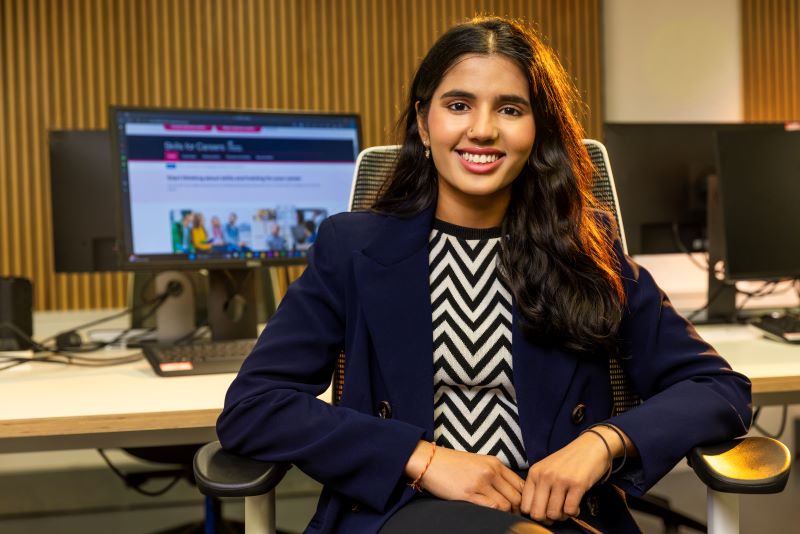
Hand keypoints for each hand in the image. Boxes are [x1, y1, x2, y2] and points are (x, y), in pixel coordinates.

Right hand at [405, 441, 524, 512]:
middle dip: (518, 511)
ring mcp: (480, 482)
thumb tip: (509, 494)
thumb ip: (495, 475)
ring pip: (506, 505)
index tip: (520, 509)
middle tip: (513, 518)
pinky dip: (495, 515)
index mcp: (495, 463)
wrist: (429, 461)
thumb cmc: (453, 464)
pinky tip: (490, 516)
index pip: (521, 484)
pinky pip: (491, 507)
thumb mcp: (478, 463)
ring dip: (506, 515)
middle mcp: (491, 471)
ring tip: (501, 518)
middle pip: (517, 497)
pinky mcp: (468, 493)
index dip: (524, 499)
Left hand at [520, 432, 611, 522]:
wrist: (591, 446)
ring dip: (561, 516)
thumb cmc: (568, 461)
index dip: (534, 514)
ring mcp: (560, 480)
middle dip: (547, 519)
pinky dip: (573, 513)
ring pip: (553, 514)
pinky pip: (570, 510)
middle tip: (555, 514)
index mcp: (534, 473)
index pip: (525, 506)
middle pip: (537, 513)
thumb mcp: (546, 469)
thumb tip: (535, 513)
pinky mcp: (577, 484)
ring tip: (566, 508)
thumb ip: (537, 487)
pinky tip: (575, 506)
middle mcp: (544, 476)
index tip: (544, 512)